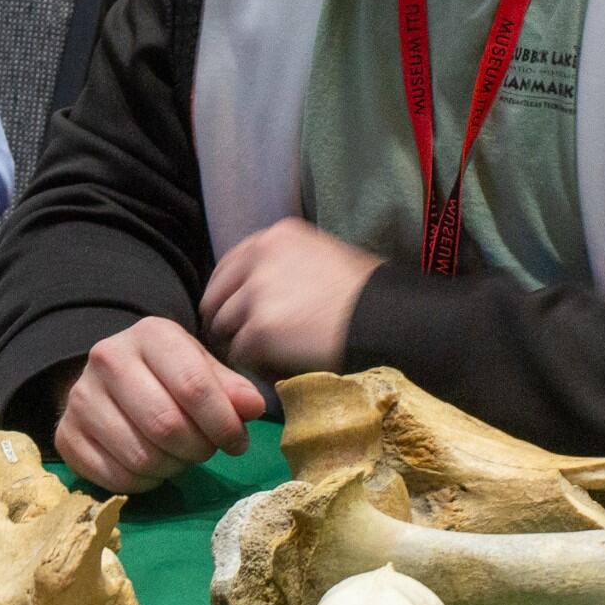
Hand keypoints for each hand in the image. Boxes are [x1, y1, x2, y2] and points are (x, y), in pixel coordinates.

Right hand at [55, 317, 268, 491]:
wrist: (111, 379)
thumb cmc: (168, 374)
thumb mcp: (203, 368)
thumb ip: (231, 388)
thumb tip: (252, 408)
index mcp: (150, 334)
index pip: (193, 385)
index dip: (223, 423)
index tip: (238, 442)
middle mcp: (107, 358)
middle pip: (166, 425)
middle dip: (198, 449)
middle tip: (206, 451)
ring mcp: (80, 398)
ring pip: (141, 457)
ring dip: (172, 468)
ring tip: (179, 457)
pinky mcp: (65, 435)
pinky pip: (114, 479)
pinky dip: (143, 483)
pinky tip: (152, 469)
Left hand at [199, 217, 379, 376]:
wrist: (387, 320)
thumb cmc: (368, 294)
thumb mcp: (325, 257)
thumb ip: (288, 264)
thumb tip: (262, 286)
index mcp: (277, 236)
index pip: (229, 265)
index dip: (229, 293)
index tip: (236, 312)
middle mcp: (260, 257)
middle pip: (217, 296)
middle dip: (224, 320)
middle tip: (239, 341)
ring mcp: (257, 293)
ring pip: (224, 326)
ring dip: (237, 344)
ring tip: (262, 357)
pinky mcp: (260, 330)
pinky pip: (239, 353)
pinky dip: (252, 365)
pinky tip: (274, 367)